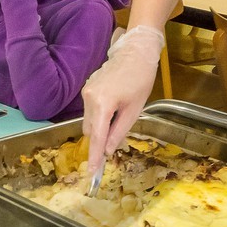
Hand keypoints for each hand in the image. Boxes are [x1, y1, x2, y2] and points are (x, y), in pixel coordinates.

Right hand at [81, 25, 163, 180]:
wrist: (135, 52)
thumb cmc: (140, 80)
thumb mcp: (134, 110)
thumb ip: (118, 132)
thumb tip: (108, 151)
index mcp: (102, 104)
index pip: (96, 137)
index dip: (95, 157)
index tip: (92, 174)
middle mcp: (88, 98)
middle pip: (90, 130)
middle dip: (100, 139)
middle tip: (117, 139)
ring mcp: (86, 92)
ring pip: (89, 121)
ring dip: (101, 126)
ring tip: (121, 115)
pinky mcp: (87, 88)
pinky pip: (91, 110)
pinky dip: (100, 116)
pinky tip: (116, 105)